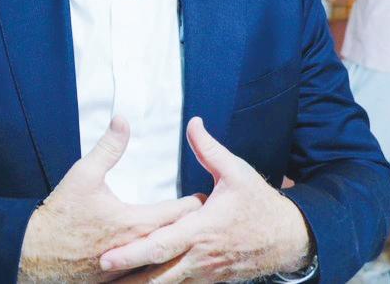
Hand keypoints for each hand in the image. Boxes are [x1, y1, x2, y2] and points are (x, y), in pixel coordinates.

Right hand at [18, 116, 202, 282]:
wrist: (33, 258)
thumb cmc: (59, 218)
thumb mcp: (83, 176)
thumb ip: (108, 147)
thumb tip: (122, 118)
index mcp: (136, 224)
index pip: (181, 213)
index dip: (196, 203)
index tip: (205, 194)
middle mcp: (139, 251)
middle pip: (180, 239)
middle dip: (193, 226)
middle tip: (207, 214)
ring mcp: (130, 272)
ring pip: (167, 263)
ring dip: (178, 250)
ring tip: (191, 239)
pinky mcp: (120, 283)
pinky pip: (149, 278)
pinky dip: (160, 269)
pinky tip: (167, 264)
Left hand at [99, 117, 311, 282]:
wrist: (287, 238)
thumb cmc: (260, 204)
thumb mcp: (237, 172)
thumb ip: (209, 149)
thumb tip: (192, 123)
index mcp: (201, 230)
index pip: (160, 246)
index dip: (132, 253)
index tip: (106, 257)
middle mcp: (200, 256)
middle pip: (158, 276)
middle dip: (129, 281)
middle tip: (102, 276)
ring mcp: (205, 273)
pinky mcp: (211, 280)